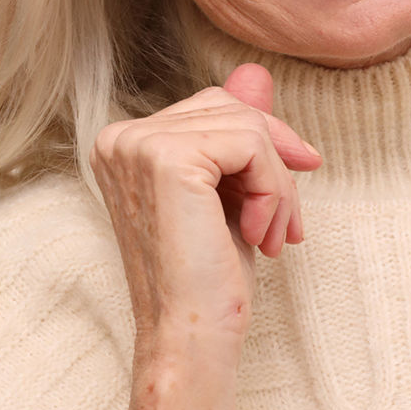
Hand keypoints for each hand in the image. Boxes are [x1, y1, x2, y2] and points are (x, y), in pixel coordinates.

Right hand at [91, 64, 320, 409]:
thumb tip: (257, 71)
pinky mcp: (167, 158)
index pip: (213, 108)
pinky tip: (261, 237)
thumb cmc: (207, 278)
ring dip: (279, 187)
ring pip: (249, 127)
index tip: (290, 192)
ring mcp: (138, 144)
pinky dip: (275, 191)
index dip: (263, 145)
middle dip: (276, 164)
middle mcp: (120, 136)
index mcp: (124, 143)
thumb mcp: (231, 193)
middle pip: (232, 109)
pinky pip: (252, 145)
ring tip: (272, 237)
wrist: (190, 338)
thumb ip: (238, 130)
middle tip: (287, 225)